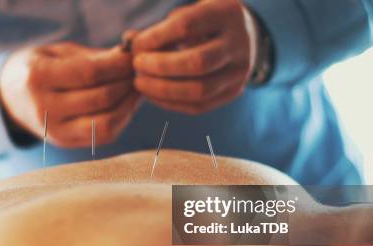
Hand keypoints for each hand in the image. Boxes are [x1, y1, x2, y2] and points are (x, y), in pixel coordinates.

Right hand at [0, 42, 140, 147]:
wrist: (11, 97)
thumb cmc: (42, 66)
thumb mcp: (60, 53)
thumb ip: (94, 56)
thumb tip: (129, 55)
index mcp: (38, 77)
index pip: (89, 73)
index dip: (118, 65)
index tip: (132, 56)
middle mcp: (44, 108)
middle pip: (100, 99)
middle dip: (126, 83)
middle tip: (139, 71)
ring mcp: (54, 131)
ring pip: (105, 124)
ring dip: (128, 105)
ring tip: (135, 88)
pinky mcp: (65, 143)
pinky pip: (103, 136)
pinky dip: (121, 119)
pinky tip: (126, 104)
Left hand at [131, 0, 259, 114]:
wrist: (243, 36)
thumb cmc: (203, 22)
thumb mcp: (187, 13)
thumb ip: (159, 27)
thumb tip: (129, 42)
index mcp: (227, 13)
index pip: (187, 27)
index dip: (157, 38)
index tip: (136, 45)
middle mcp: (239, 44)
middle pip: (197, 63)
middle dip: (160, 67)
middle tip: (137, 66)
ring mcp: (240, 71)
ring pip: (199, 90)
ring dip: (162, 90)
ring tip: (140, 83)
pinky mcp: (233, 92)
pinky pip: (199, 106)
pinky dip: (171, 103)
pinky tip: (152, 95)